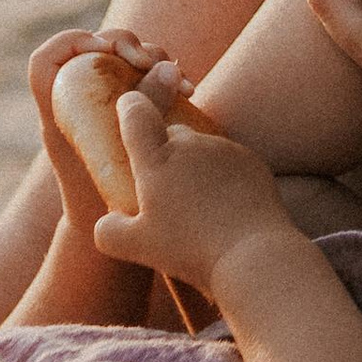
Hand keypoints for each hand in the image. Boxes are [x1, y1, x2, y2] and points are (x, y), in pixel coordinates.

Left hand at [29, 25, 171, 230]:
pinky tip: (190, 90)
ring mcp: (103, 105)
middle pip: (92, 49)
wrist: (109, 236)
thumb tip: (167, 68)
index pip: (45, 62)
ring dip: (154, 58)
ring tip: (182, 81)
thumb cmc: (108, 204)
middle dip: (126, 44)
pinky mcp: (128, 111)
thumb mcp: (126, 157)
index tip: (104, 50)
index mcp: (60, 115)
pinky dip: (166, 75)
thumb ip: (142, 115)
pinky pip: (143, 79)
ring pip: (122, 59)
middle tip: (149, 62)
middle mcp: (78, 104)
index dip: (69, 43)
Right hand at [92, 87, 298, 298]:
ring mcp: (225, 150)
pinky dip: (223, 178)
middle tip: (165, 191)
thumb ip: (109, 230)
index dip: (130, 107)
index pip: (136, 112)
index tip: (128, 108)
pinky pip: (229, 162)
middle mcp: (191, 143)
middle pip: (172, 133)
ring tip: (198, 208)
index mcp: (157, 157)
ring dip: (195, 167)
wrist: (252, 254)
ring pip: (202, 149)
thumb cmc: (189, 248)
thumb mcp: (135, 247)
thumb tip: (108, 221)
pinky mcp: (252, 162)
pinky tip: (224, 209)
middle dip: (165, 153)